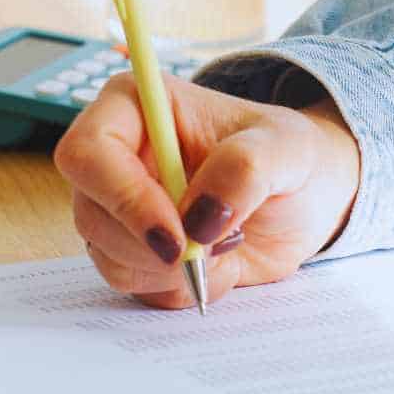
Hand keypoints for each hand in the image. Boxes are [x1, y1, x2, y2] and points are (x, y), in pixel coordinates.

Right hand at [54, 74, 359, 309]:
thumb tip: (197, 219)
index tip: (176, 235)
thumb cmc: (290, 156)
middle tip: (216, 248)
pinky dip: (179, 287)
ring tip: (229, 245)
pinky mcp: (135, 250)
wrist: (305, 199)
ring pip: (108, 257)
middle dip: (153, 246)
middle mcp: (117, 156)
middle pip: (92, 214)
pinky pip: (134, 285)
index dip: (124, 199)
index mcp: (138, 106)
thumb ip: (246, 169)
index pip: (88, 153)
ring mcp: (121, 207)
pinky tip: (220, 265)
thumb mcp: (287, 148)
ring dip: (171, 270)